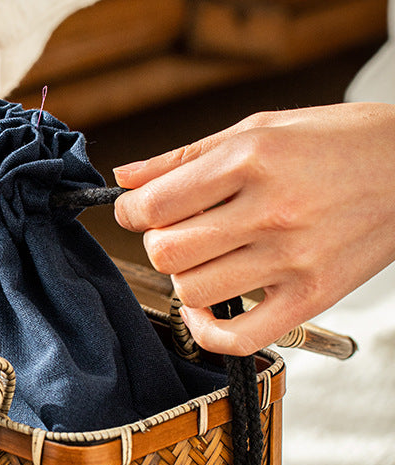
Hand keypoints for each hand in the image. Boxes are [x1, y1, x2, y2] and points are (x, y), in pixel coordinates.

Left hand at [113, 102, 394, 355]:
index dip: (129, 211)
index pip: (156, 204)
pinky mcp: (310, 297)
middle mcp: (271, 211)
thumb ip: (184, 156)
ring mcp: (293, 259)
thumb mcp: (259, 128)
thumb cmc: (337, 142)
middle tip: (174, 231)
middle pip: (167, 252)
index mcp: (252, 160)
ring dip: (183, 277)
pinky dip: (207, 330)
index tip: (135, 211)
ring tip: (204, 258)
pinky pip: (238, 337)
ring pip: (193, 291)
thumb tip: (126, 177)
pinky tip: (206, 309)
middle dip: (156, 242)